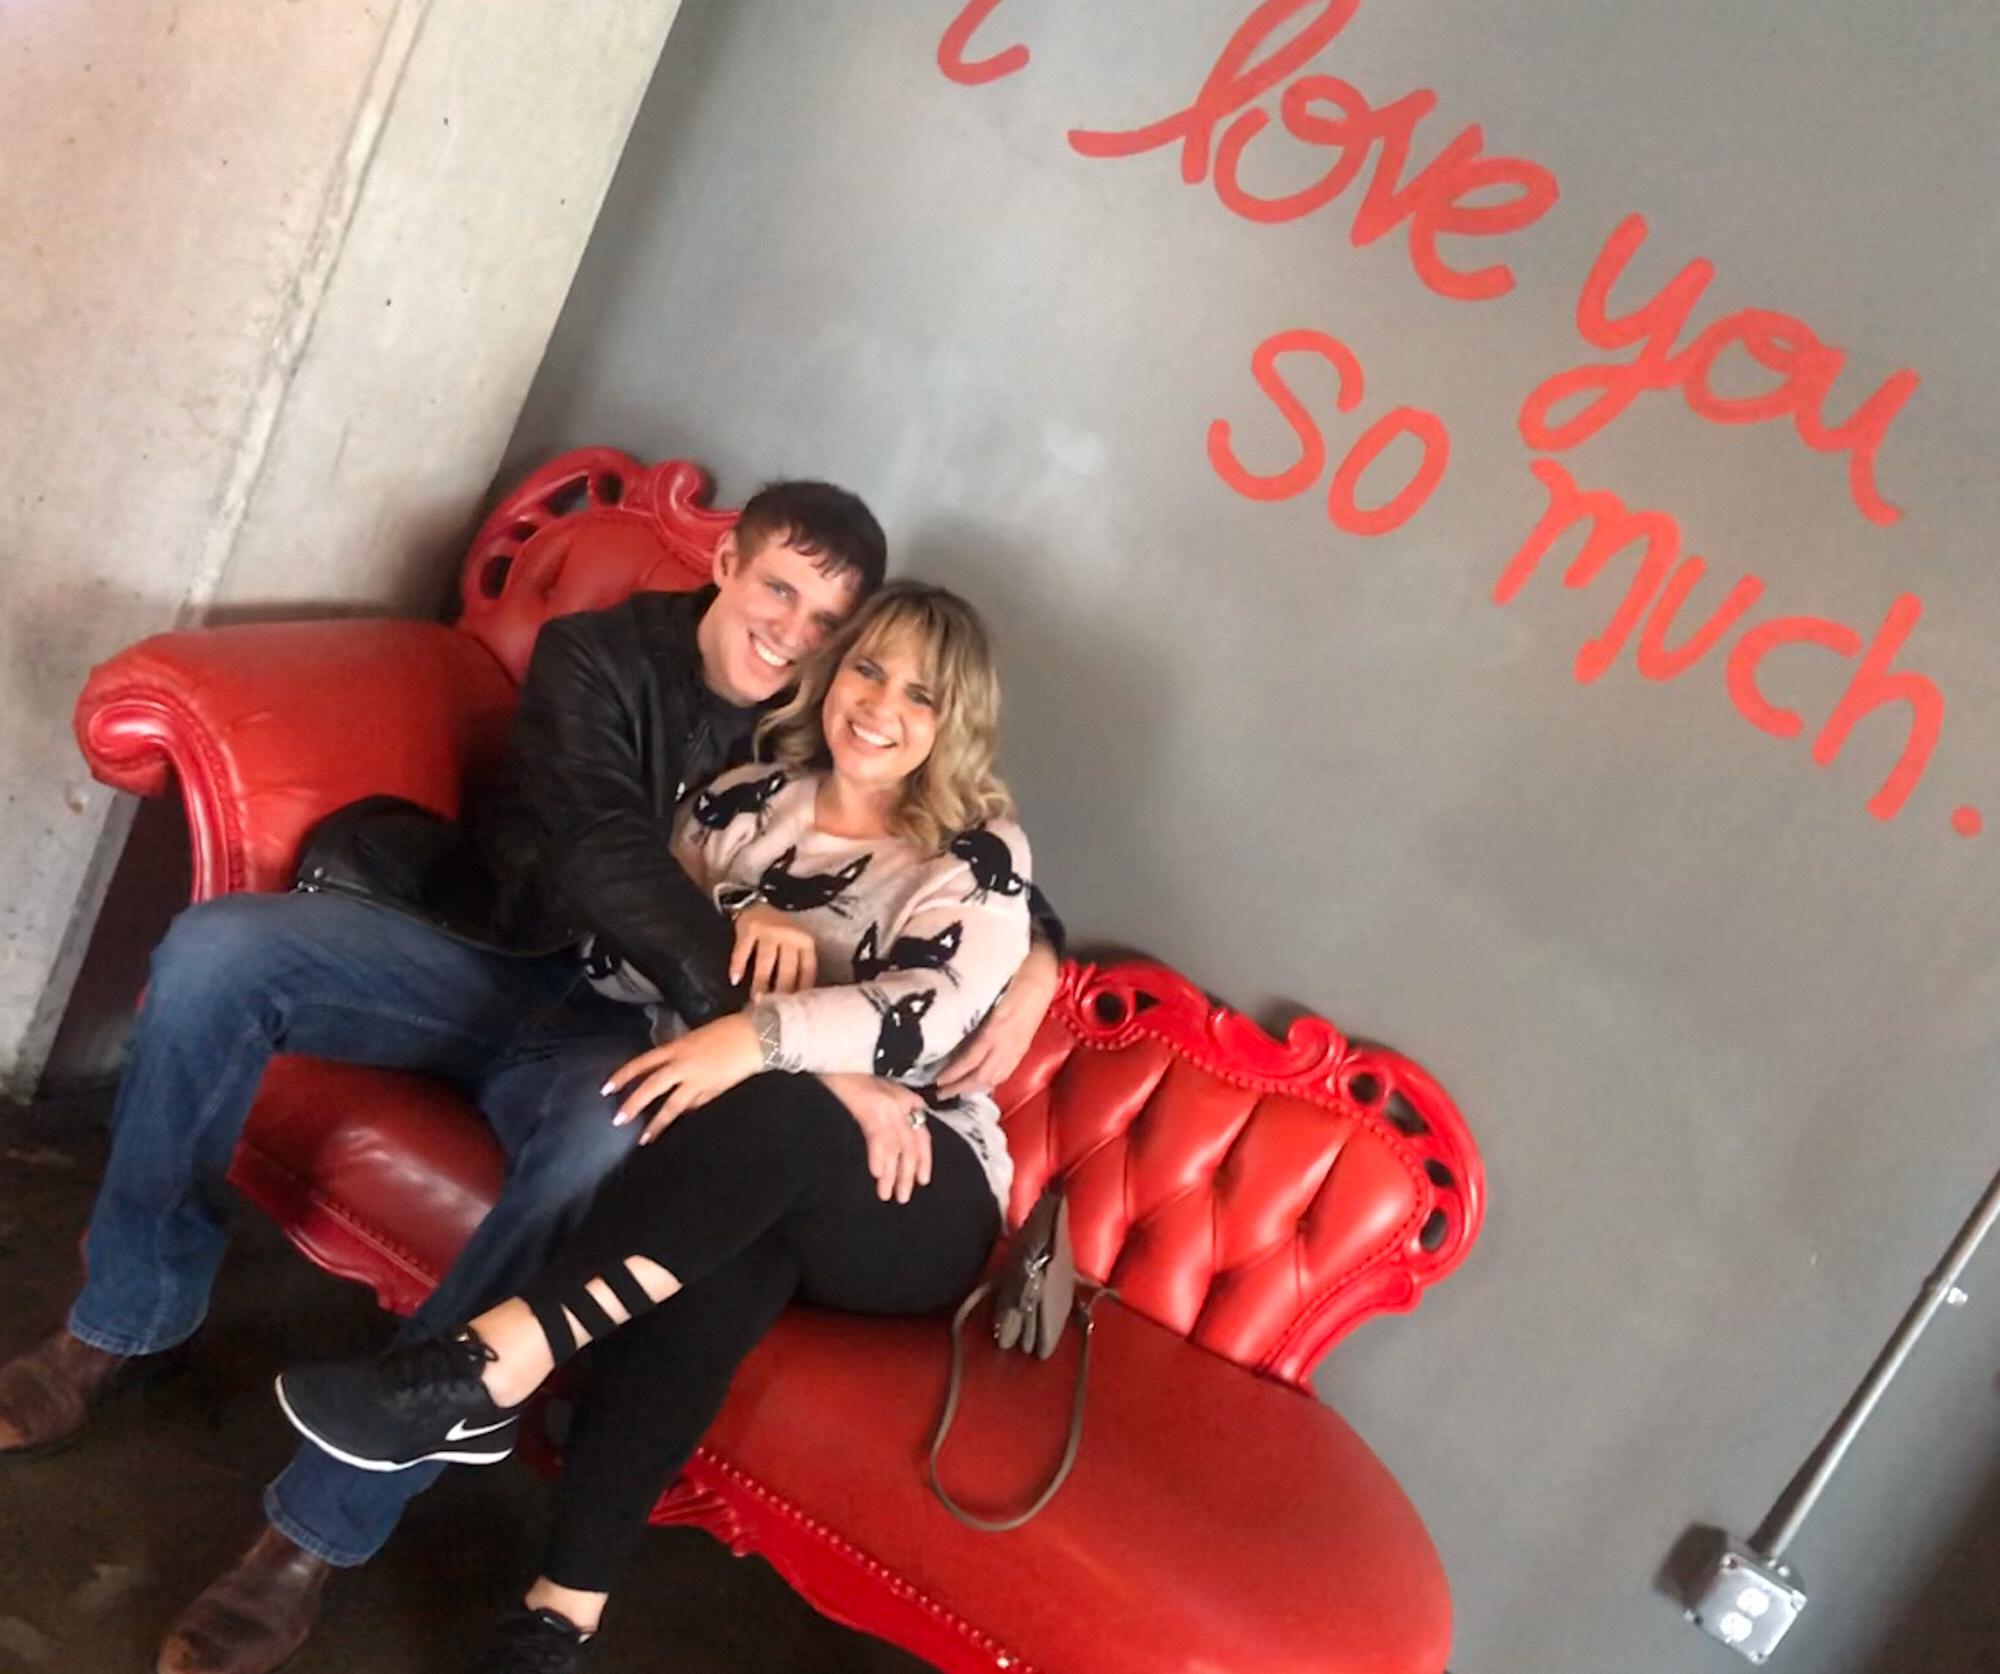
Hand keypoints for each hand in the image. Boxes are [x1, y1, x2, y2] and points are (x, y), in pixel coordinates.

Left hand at [605, 1015, 762, 1143]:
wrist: (756, 1036)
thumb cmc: (728, 1029)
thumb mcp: (695, 1036)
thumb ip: (679, 1053)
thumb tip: (667, 1069)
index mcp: (677, 1047)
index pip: (643, 1063)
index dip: (623, 1075)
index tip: (606, 1089)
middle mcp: (683, 1065)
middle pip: (652, 1086)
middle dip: (634, 1104)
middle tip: (618, 1120)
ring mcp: (699, 1080)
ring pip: (673, 1105)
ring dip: (657, 1123)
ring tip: (643, 1139)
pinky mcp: (714, 1092)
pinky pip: (695, 1106)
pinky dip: (686, 1115)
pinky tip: (678, 1126)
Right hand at [729, 904, 817, 999]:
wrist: (756, 903)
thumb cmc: (778, 932)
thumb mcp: (794, 944)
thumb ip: (797, 965)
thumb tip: (798, 999)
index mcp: (805, 942)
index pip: (808, 969)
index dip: (803, 989)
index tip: (797, 1008)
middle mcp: (790, 936)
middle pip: (787, 968)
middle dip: (781, 991)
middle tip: (775, 1009)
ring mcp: (769, 931)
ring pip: (766, 962)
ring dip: (761, 983)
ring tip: (756, 1000)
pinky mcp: (749, 928)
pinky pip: (743, 950)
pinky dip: (738, 965)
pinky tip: (735, 979)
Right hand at [819, 1073, 932, 1202]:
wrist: (833, 1058)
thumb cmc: (851, 1077)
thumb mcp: (880, 1093)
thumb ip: (893, 1114)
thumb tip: (899, 1144)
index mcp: (905, 1101)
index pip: (922, 1135)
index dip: (924, 1160)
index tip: (923, 1181)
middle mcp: (901, 1104)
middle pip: (911, 1145)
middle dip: (907, 1174)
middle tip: (903, 1197)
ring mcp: (887, 1106)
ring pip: (896, 1147)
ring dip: (891, 1174)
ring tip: (886, 1195)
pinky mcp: (871, 1107)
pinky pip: (878, 1138)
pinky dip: (879, 1157)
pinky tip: (877, 1174)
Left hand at [935, 939, 1061, 1097]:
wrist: (1045, 970)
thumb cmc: (1015, 972)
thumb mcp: (990, 988)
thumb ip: (972, 1009)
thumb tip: (948, 1028)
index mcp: (998, 1028)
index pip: (972, 1058)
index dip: (954, 1072)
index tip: (936, 1081)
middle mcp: (1008, 1042)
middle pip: (982, 1075)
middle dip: (960, 1087)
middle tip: (939, 1095)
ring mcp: (1018, 1046)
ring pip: (995, 1077)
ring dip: (975, 1088)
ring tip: (956, 1091)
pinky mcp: (1024, 1045)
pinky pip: (1006, 1071)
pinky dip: (991, 1081)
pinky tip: (982, 1083)